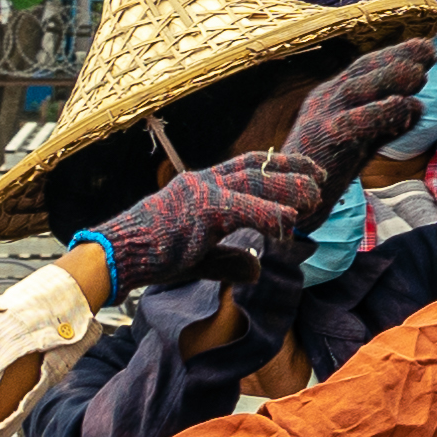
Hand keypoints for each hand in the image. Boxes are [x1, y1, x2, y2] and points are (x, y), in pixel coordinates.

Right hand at [92, 149, 321, 295]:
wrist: (116, 255)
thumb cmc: (152, 255)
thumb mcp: (199, 257)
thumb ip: (230, 259)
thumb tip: (257, 269)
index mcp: (202, 185)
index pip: (246, 166)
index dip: (279, 166)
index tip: (306, 171)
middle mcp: (203, 181)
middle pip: (256, 167)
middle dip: (291, 170)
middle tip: (321, 176)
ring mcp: (201, 193)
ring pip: (254, 182)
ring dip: (288, 188)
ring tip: (316, 196)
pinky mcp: (199, 211)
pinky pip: (241, 208)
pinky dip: (269, 213)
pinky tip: (290, 221)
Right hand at [284, 40, 436, 196]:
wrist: (290, 200)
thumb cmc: (328, 169)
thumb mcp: (361, 140)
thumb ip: (386, 123)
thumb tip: (419, 105)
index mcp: (331, 96)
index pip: (365, 68)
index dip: (396, 55)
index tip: (428, 47)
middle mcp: (325, 100)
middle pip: (362, 70)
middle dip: (398, 57)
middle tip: (431, 51)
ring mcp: (322, 118)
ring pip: (356, 88)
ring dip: (390, 78)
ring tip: (420, 74)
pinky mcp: (324, 141)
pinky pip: (354, 122)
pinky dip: (381, 112)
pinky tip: (405, 106)